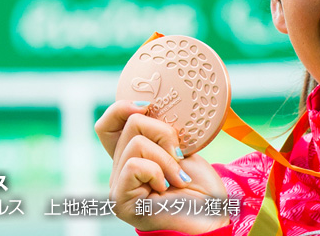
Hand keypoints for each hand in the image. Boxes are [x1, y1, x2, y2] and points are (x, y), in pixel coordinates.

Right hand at [95, 100, 230, 232]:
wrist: (212, 214)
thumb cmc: (199, 186)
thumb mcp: (180, 149)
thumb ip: (160, 133)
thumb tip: (146, 106)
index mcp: (132, 156)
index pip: (107, 125)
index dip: (121, 108)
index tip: (149, 106)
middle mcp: (119, 170)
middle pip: (130, 124)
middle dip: (164, 134)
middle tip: (179, 157)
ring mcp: (118, 186)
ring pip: (136, 143)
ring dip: (166, 159)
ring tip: (177, 178)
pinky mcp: (120, 199)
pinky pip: (134, 164)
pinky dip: (157, 171)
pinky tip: (165, 188)